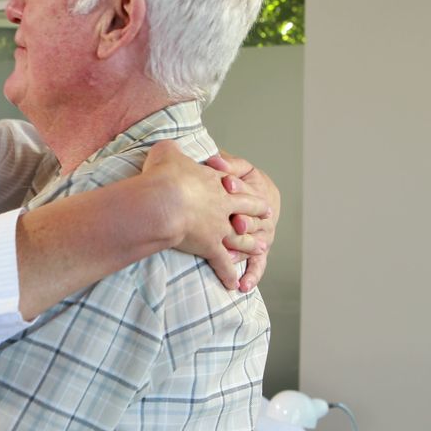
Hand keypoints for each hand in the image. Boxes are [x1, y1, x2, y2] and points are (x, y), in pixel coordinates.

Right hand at [142, 141, 270, 290]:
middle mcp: (224, 205)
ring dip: (251, 244)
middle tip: (268, 217)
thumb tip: (167, 146)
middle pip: (247, 210)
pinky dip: (229, 275)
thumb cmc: (163, 174)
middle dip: (258, 214)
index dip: (245, 190)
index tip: (255, 194)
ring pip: (242, 238)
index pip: (236, 186)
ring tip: (261, 248)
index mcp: (216, 182)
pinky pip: (224, 264)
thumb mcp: (166, 152)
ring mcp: (221, 227)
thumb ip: (170, 150)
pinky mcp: (212, 247)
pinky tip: (235, 284)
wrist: (164, 199)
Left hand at [207, 150, 280, 291]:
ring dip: (243, 246)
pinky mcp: (259, 251)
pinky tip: (242, 285)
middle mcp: (261, 215)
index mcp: (257, 191)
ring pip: (253, 241)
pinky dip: (252, 275)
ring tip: (231, 254)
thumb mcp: (238, 169)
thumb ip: (228, 164)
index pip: (247, 186)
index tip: (225, 181)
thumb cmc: (239, 181)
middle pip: (251, 216)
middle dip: (243, 218)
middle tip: (235, 222)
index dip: (236, 183)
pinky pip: (258, 265)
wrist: (254, 199)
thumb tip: (214, 160)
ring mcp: (261, 235)